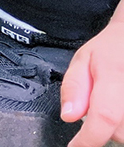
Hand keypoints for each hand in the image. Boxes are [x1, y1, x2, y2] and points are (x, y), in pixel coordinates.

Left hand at [63, 14, 123, 146]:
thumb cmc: (108, 50)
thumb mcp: (82, 60)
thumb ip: (74, 88)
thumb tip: (69, 116)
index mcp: (114, 75)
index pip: (105, 115)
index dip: (90, 139)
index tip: (76, 146)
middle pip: (119, 131)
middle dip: (102, 127)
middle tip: (98, 105)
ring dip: (117, 127)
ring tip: (112, 104)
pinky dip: (123, 123)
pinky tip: (119, 108)